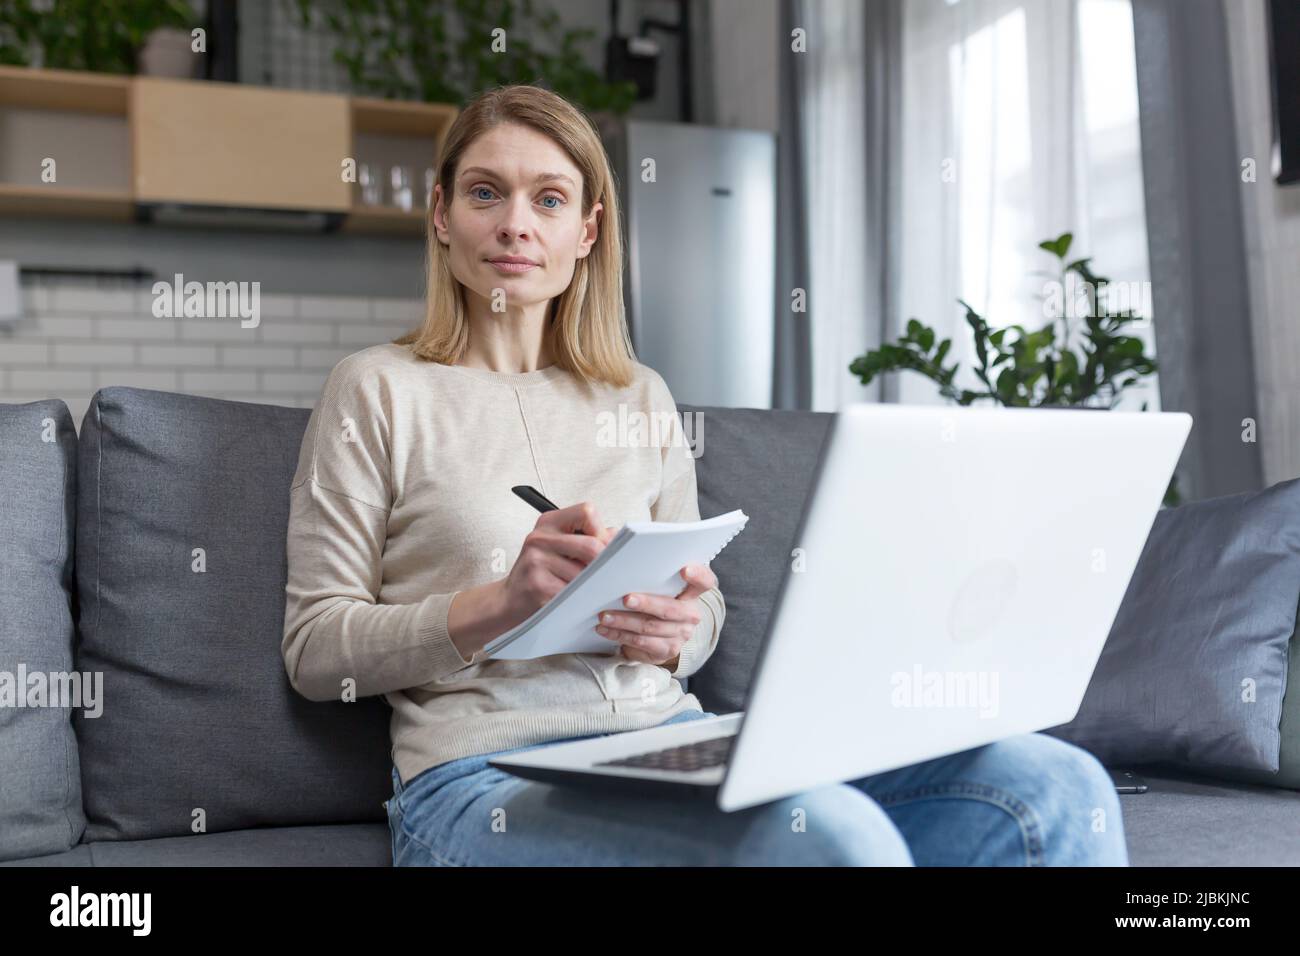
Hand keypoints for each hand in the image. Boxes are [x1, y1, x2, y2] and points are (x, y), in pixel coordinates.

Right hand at [500, 502, 617, 624]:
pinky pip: (573, 592)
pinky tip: (577, 599)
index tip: (603, 547)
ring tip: (589, 588)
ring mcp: (536, 561)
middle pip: (590, 546)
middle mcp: (540, 538)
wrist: (510, 600)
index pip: (587, 512)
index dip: (601, 531)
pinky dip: (581, 598)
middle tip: (607, 575)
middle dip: (604, 564)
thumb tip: (616, 535)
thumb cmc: (539, 572)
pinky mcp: (537, 585)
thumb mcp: (559, 546)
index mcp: (549, 522)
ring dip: (593, 585)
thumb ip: (587, 537)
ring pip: (584, 574)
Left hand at [594, 563, 717, 665]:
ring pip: (650, 627)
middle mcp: (691, 613)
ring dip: (624, 621)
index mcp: (693, 591)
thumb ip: (640, 560)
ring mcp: (681, 633)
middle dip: (646, 603)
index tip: (684, 569)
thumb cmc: (653, 594)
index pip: (705, 581)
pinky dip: (620, 635)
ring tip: (604, 615)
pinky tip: (604, 629)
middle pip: (670, 609)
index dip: (698, 575)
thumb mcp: (651, 578)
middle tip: (625, 598)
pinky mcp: (667, 649)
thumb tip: (613, 541)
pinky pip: (641, 642)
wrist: (658, 631)